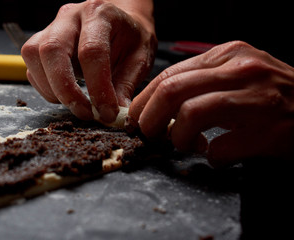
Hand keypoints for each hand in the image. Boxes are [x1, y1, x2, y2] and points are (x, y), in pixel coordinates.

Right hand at [21, 0, 156, 122]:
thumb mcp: (139, 58)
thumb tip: (116, 114)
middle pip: (53, 49)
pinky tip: (64, 95)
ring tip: (75, 104)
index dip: (98, 87)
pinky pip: (31, 65)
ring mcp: (51, 27)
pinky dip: (44, 86)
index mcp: (100, 14)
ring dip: (51, 88)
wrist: (119, 23)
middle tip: (84, 113)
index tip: (107, 112)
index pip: (91, 51)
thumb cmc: (129, 38)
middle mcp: (70, 16)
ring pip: (34, 55)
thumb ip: (126, 85)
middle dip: (65, 89)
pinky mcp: (40, 41)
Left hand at [129, 41, 293, 166]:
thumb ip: (200, 82)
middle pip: (172, 90)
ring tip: (183, 144)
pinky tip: (218, 156)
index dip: (144, 100)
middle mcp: (241, 70)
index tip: (135, 117)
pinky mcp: (270, 131)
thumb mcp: (235, 74)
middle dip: (148, 118)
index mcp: (227, 55)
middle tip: (147, 134)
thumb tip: (157, 105)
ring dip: (177, 137)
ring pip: (191, 114)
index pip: (169, 74)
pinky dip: (212, 157)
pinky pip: (221, 148)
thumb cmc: (269, 94)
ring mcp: (257, 99)